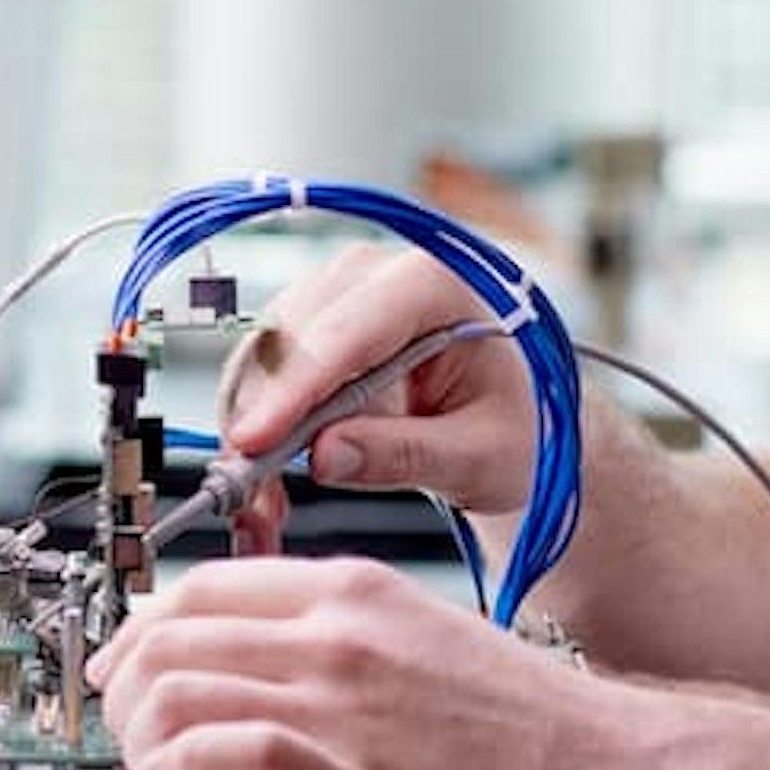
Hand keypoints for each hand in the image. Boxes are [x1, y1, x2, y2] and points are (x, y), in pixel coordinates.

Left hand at [85, 555, 639, 769]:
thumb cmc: (530, 724)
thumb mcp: (419, 639)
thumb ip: (334, 645)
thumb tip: (256, 673)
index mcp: (351, 593)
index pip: (200, 587)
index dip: (140, 628)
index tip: (125, 663)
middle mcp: (336, 636)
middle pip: (170, 635)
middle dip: (121, 683)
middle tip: (118, 723)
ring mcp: (340, 707)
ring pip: (181, 689)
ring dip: (139, 733)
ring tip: (146, 768)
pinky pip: (225, 754)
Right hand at [216, 247, 540, 544]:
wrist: (517, 420)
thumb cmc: (517, 427)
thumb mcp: (481, 456)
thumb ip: (406, 454)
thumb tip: (324, 457)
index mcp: (436, 282)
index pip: (350, 332)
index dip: (295, 388)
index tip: (254, 440)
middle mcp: (377, 272)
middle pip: (292, 336)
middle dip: (263, 416)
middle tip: (252, 492)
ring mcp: (337, 292)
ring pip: (264, 353)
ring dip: (252, 424)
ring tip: (266, 497)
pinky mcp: (311, 322)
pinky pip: (263, 369)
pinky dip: (256, 422)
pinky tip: (270, 474)